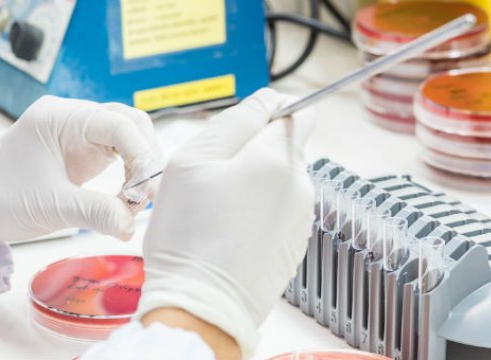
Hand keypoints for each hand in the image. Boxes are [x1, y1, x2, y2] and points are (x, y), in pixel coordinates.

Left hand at [0, 96, 162, 250]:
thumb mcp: (51, 207)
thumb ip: (96, 213)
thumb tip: (131, 225)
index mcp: (59, 117)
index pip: (118, 123)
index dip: (141, 154)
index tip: (145, 190)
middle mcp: (72, 117)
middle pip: (130, 123)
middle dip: (145, 158)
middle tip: (146, 195)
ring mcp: (78, 132)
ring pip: (128, 137)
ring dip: (140, 166)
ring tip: (136, 200)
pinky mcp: (83, 150)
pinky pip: (119, 154)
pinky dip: (129, 174)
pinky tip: (127, 196)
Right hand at [136, 88, 315, 357]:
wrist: (201, 306)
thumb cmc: (189, 235)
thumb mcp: (192, 161)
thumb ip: (235, 121)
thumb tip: (266, 100)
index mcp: (278, 159)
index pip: (296, 110)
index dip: (268, 111)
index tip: (241, 128)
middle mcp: (300, 186)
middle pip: (286, 146)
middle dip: (254, 150)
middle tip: (215, 175)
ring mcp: (301, 218)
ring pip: (281, 179)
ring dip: (255, 182)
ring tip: (218, 208)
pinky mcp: (294, 244)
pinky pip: (280, 211)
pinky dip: (259, 211)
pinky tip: (230, 231)